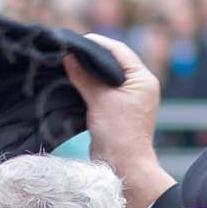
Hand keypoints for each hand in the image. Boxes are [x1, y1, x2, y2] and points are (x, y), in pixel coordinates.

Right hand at [65, 34, 174, 207]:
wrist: (123, 166)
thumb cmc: (118, 134)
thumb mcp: (100, 100)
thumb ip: (84, 77)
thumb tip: (68, 56)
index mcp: (142, 79)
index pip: (118, 51)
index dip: (96, 44)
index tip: (73, 40)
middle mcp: (138, 86)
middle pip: (111, 62)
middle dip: (89, 57)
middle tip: (66, 52)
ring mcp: (127, 99)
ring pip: (104, 77)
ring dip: (86, 72)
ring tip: (65, 65)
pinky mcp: (116, 110)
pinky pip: (100, 91)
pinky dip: (86, 85)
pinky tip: (71, 83)